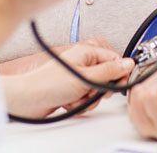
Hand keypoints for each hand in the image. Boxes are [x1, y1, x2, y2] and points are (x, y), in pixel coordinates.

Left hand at [2, 42, 133, 117]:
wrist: (28, 99)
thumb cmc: (49, 83)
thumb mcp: (85, 77)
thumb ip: (109, 72)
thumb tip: (128, 64)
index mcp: (86, 52)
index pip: (113, 58)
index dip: (118, 72)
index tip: (118, 83)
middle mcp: (82, 63)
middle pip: (105, 77)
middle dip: (99, 89)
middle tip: (90, 90)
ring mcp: (76, 78)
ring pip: (95, 91)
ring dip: (87, 99)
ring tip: (75, 97)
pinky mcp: (71, 91)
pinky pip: (85, 99)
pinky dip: (79, 104)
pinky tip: (68, 102)